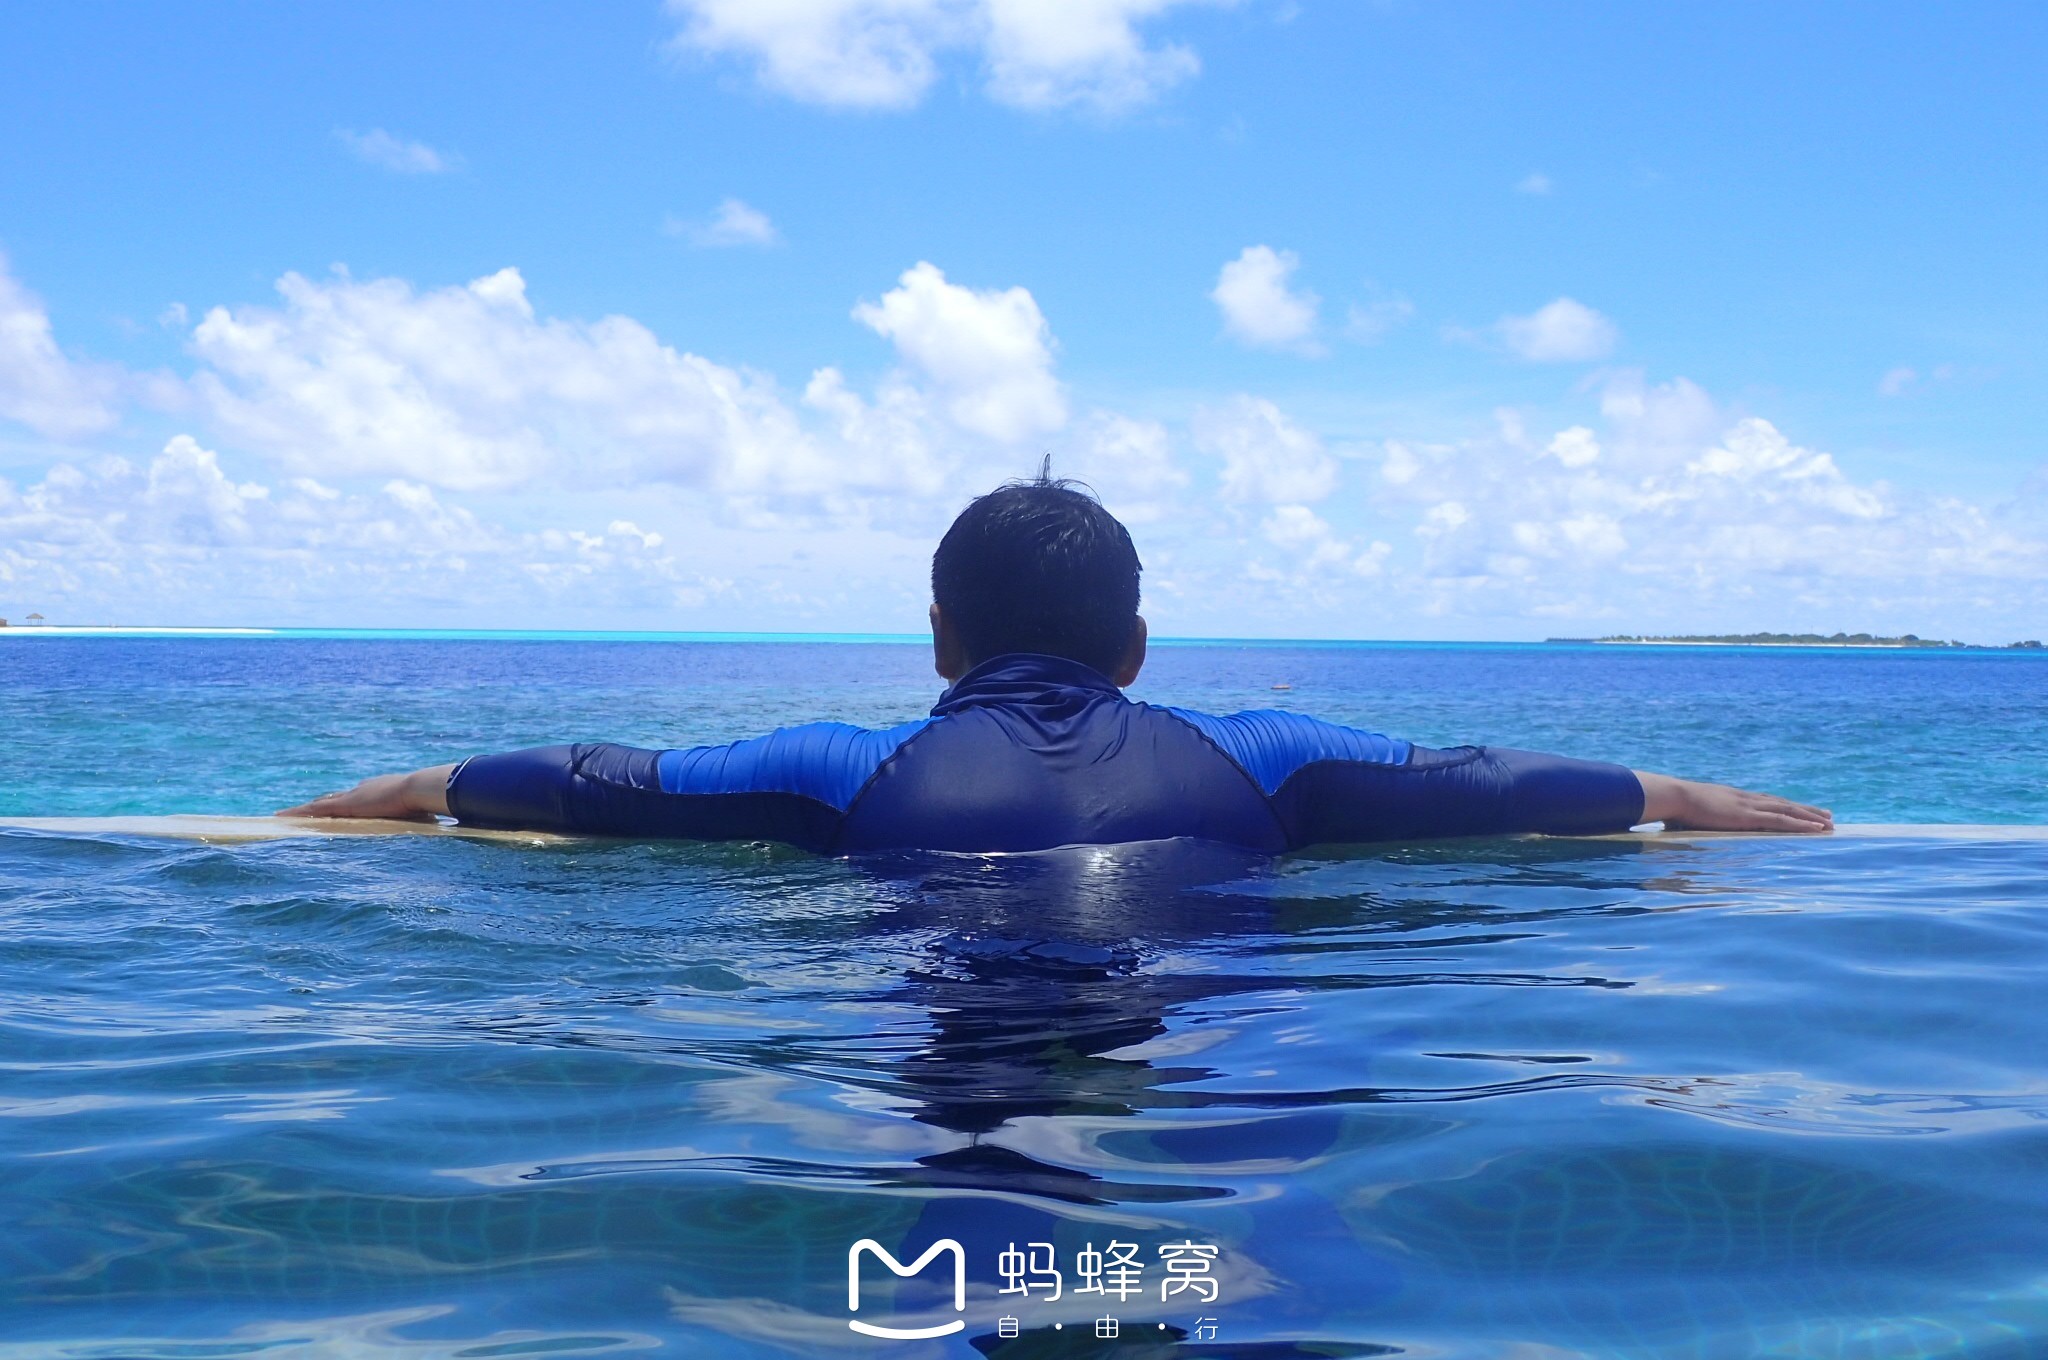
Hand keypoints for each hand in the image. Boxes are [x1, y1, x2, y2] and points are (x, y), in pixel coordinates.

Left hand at [277, 765, 453, 821]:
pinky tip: (282, 818)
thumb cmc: (427, 802)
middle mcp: (361, 790)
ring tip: (284, 816)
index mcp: (378, 791)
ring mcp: (352, 797)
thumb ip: (421, 818)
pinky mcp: (345, 805)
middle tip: (303, 811)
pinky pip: (314, 810)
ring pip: (319, 805)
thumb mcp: (421, 814)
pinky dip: (298, 814)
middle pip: (333, 799)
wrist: (421, 789)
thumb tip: (437, 826)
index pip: (356, 799)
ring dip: (302, 811)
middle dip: (318, 805)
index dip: (344, 804)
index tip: (337, 808)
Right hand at [1636, 771, 1832, 832]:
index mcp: (1733, 798)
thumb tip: (1687, 830)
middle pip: (1783, 804)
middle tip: (1826, 815)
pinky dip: (1802, 824)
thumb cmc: (1675, 807)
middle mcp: (1746, 799)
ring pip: (1789, 811)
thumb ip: (1697, 821)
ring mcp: (1750, 806)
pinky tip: (1818, 828)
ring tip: (1830, 822)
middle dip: (1806, 810)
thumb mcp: (1690, 814)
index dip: (1784, 806)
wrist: (1674, 796)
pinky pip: (1783, 821)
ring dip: (1811, 817)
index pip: (1766, 802)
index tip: (1798, 810)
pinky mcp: (1750, 816)